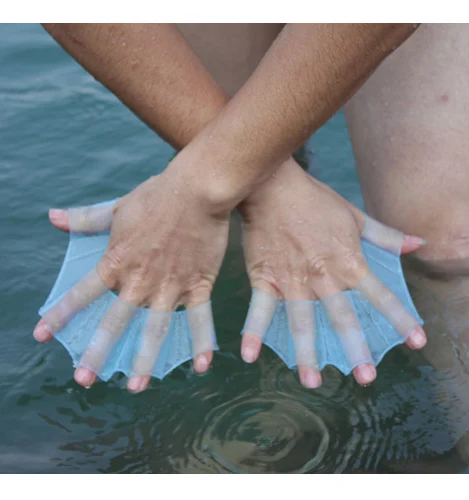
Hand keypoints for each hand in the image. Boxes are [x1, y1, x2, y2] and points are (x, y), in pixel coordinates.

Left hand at [33, 165, 229, 391]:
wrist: (196, 191)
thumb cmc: (156, 196)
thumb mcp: (117, 207)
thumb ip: (86, 218)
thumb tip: (51, 217)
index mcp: (117, 260)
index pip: (82, 293)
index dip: (60, 314)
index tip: (42, 335)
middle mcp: (139, 280)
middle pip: (114, 322)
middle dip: (96, 352)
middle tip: (83, 379)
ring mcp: (169, 286)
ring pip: (154, 330)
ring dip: (144, 360)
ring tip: (135, 387)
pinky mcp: (197, 285)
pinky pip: (199, 319)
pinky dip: (201, 343)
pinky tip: (201, 367)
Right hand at [239, 158, 426, 387]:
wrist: (274, 187)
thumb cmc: (316, 201)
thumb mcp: (355, 216)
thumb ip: (386, 235)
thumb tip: (418, 244)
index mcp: (348, 260)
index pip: (380, 295)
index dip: (400, 318)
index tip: (417, 341)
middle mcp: (323, 276)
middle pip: (342, 317)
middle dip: (356, 349)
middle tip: (366, 378)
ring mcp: (293, 280)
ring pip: (302, 321)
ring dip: (306, 353)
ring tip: (311, 382)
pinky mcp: (265, 279)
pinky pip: (259, 309)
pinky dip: (254, 332)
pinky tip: (249, 356)